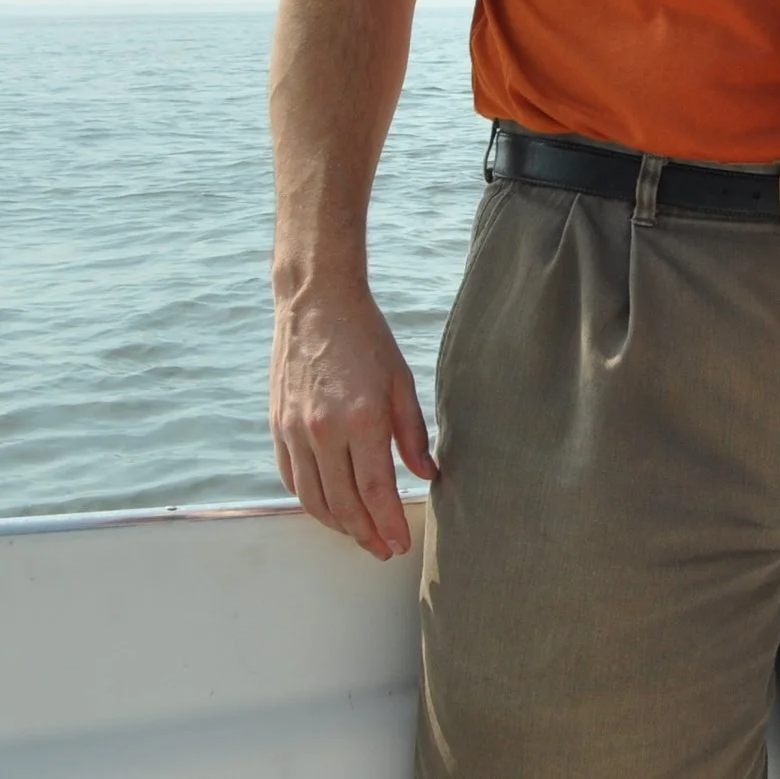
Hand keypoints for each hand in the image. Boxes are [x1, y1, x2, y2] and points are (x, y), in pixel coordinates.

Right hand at [268, 281, 434, 559]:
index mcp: (361, 419)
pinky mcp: (277, 427)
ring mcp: (294, 431)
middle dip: (365, 534)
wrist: (316, 305)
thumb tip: (426, 475)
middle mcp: (322, 431)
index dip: (388, 523)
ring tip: (361, 535)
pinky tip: (330, 508)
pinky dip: (310, 501)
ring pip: (313, 499)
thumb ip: (412, 434)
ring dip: (337, 525)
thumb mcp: (401, 382)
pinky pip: (292, 479)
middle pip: (343, 503)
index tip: (401, 544)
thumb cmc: (367, 339)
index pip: (375, 490)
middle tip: (384, 549)